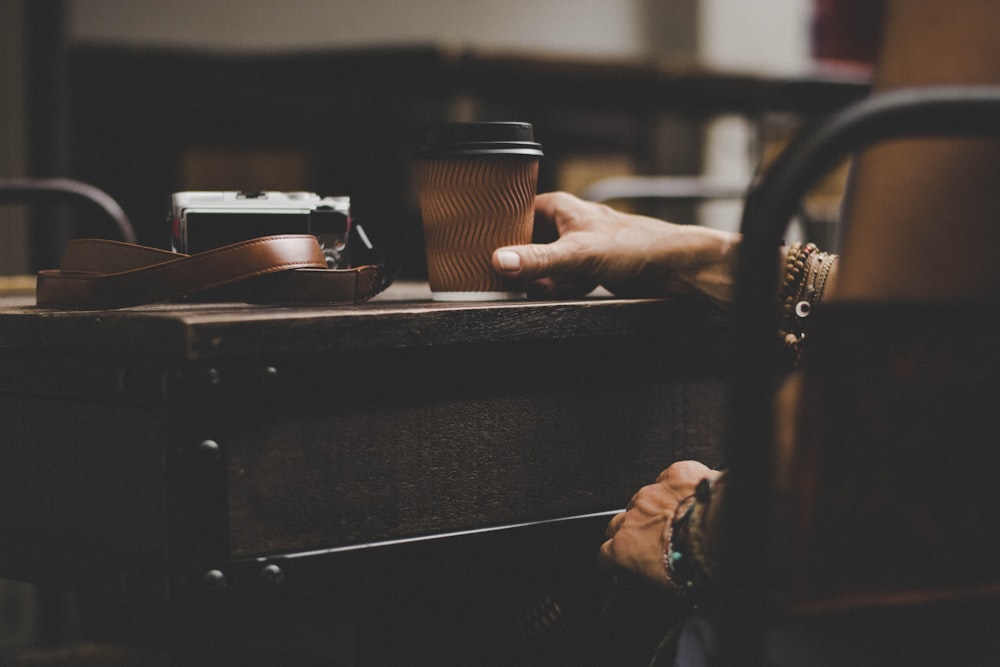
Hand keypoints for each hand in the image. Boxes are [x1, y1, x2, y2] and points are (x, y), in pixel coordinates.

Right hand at [491, 192, 739, 303]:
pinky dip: (561, 291)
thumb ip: (537, 260)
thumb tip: (499, 261)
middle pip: (524, 247)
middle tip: (522, 281)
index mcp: (558, 208)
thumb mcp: (578, 254)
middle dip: (523, 268)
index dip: (498, 235)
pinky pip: (559, 283)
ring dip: (543, 283)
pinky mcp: (585, 270)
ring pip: (541, 269)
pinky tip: (572, 292)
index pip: (511, 215)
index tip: (486, 254)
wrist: (674, 268)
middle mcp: (564, 225)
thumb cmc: (636, 246)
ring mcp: (574, 248)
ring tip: (556, 287)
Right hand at [600, 460, 720, 587]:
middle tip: (653, 542)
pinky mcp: (676, 474)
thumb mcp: (669, 591)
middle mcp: (632, 518)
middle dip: (631, 532)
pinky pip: (671, 477)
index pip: (605, 555)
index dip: (616, 559)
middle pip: (618, 524)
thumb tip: (654, 585)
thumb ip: (651, 581)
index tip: (625, 563)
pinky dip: (679, 487)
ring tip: (679, 520)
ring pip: (644, 499)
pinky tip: (693, 497)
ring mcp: (652, 493)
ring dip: (655, 509)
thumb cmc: (699, 567)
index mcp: (625, 549)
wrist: (724, 536)